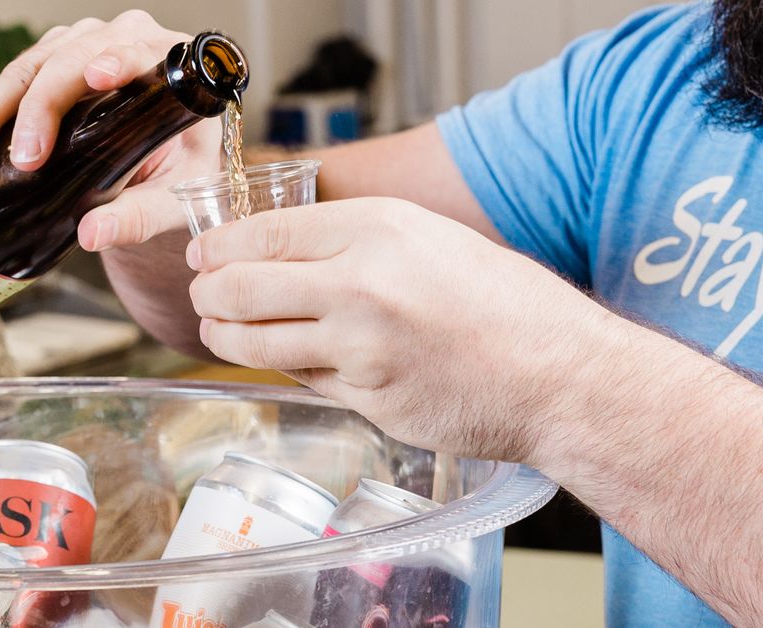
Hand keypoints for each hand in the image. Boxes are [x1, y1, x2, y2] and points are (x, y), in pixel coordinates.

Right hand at [0, 11, 221, 250]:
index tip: (96, 80)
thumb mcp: (177, 197)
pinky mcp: (50, 64)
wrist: (172, 164)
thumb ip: (142, 216)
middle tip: (20, 159)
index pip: (135, 52)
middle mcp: (120, 41)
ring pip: (28, 68)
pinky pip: (8, 81)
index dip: (113, 62)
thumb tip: (92, 235)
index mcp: (165, 61)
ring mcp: (80, 47)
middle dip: (34, 108)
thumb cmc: (185, 171)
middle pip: (68, 61)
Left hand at [187, 198, 619, 462]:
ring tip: (218, 328)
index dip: (219, 246)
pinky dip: (286, 366)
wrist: (559, 376)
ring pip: (257, 342)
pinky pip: (301, 379)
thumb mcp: (432, 238)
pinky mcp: (365, 401)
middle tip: (204, 293)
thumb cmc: (507, 304)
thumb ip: (358, 239)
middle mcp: (361, 286)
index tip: (203, 254)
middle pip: (241, 288)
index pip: (265, 233)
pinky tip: (285, 356)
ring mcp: (359, 350)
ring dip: (225, 335)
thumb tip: (284, 247)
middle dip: (208, 292)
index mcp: (379, 230)